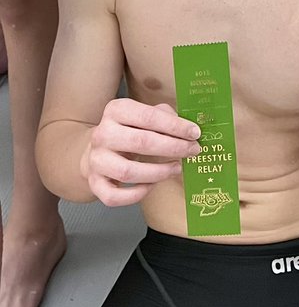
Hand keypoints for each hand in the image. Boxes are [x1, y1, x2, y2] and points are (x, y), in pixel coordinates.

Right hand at [80, 98, 200, 206]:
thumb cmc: (129, 131)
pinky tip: (151, 186)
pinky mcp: (94, 183)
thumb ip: (165, 116)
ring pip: (128, 172)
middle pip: (141, 142)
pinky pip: (114, 196)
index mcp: (116, 110)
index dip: (175, 126)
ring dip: (158, 172)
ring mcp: (96, 160)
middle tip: (193, 151)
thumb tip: (188, 128)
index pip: (149, 117)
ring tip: (177, 168)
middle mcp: (102, 134)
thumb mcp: (144, 115)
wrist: (95, 150)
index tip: (195, 133)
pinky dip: (136, 194)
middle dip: (173, 147)